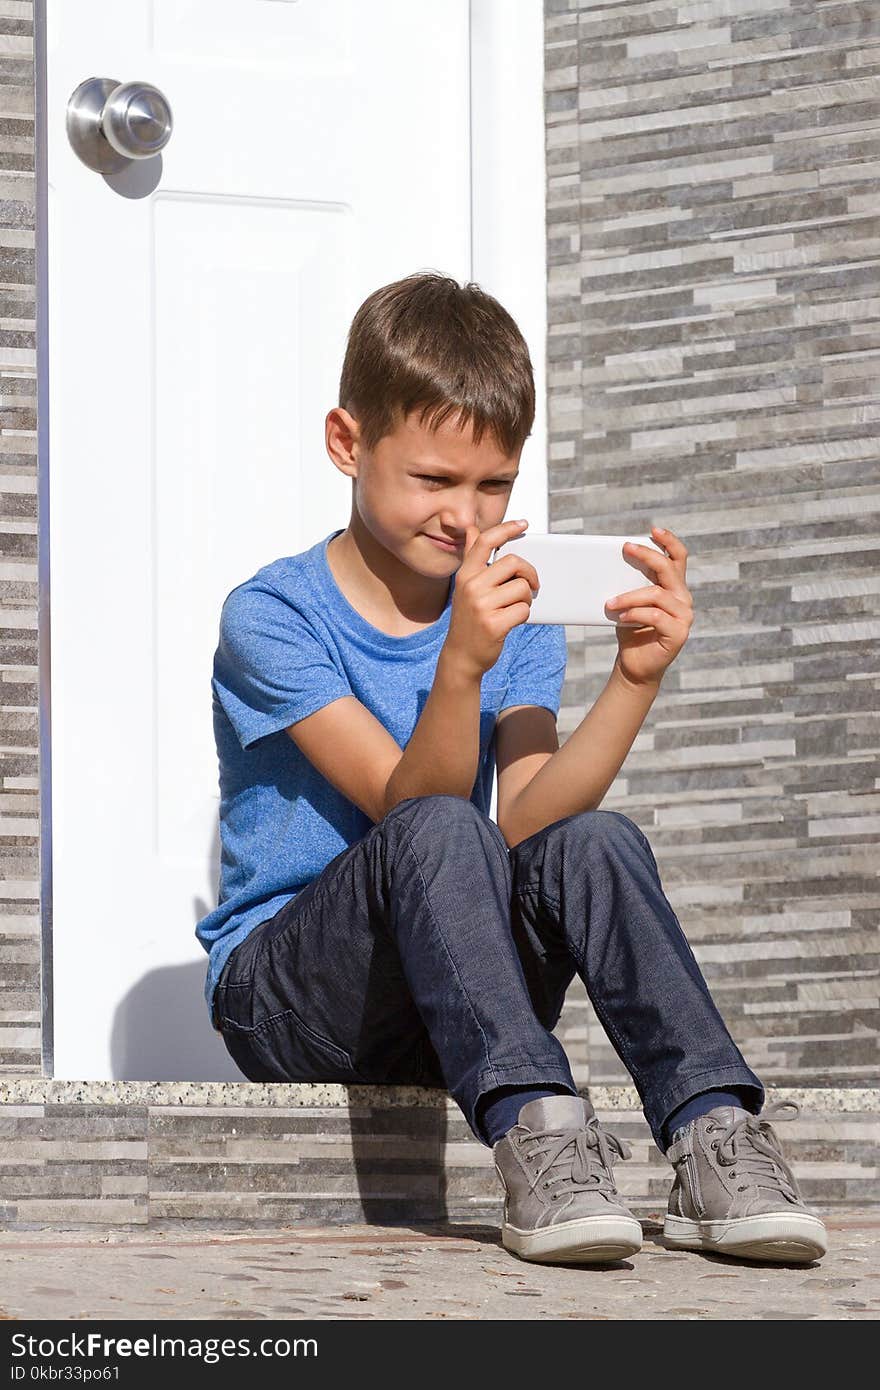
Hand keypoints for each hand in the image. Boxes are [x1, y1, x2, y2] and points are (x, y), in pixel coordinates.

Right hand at [443, 519, 540, 680]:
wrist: (461, 656)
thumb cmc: (469, 619)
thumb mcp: (465, 587)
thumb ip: (471, 558)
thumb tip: (471, 530)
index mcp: (465, 575)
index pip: (485, 541)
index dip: (506, 528)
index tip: (522, 524)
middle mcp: (471, 587)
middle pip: (514, 563)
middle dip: (529, 574)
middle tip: (531, 585)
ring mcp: (481, 605)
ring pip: (522, 588)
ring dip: (526, 599)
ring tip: (514, 608)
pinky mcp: (493, 624)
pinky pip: (524, 610)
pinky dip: (523, 616)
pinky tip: (511, 622)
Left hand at [604, 525, 693, 687]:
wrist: (635, 665)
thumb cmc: (631, 630)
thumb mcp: (630, 602)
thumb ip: (630, 584)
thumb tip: (613, 563)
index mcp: (673, 588)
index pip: (678, 558)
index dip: (669, 542)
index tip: (653, 530)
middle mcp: (683, 599)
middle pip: (668, 569)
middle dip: (647, 555)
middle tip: (626, 548)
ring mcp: (684, 616)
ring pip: (656, 594)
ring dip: (629, 596)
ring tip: (610, 603)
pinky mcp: (679, 633)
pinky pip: (655, 615)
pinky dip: (635, 613)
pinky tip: (622, 617)